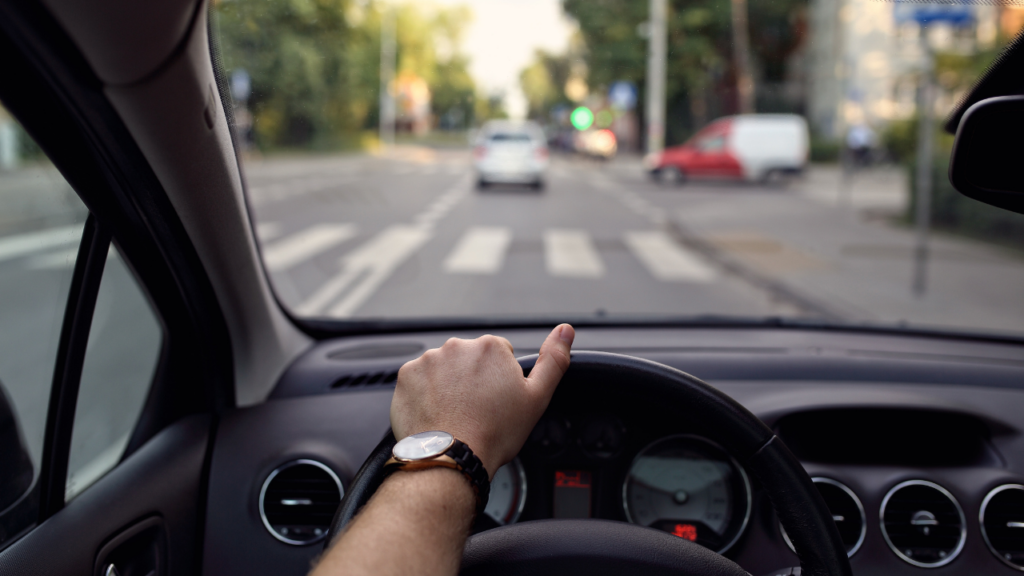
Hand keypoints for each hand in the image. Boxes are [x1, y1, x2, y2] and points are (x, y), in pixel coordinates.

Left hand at [390, 324, 574, 477]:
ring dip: (449, 386)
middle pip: (469, 361)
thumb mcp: (536, 398)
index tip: (496, 402)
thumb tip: (566, 330)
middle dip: (472, 381)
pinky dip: (426, 394)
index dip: (500, 382)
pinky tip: (437, 414)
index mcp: (490, 347)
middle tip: (477, 411)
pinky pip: (419, 381)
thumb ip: (554, 360)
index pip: (498, 357)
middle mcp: (457, 346)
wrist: (451, 458)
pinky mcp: (406, 376)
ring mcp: (428, 360)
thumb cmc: (494, 433)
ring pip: (444, 370)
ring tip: (455, 415)